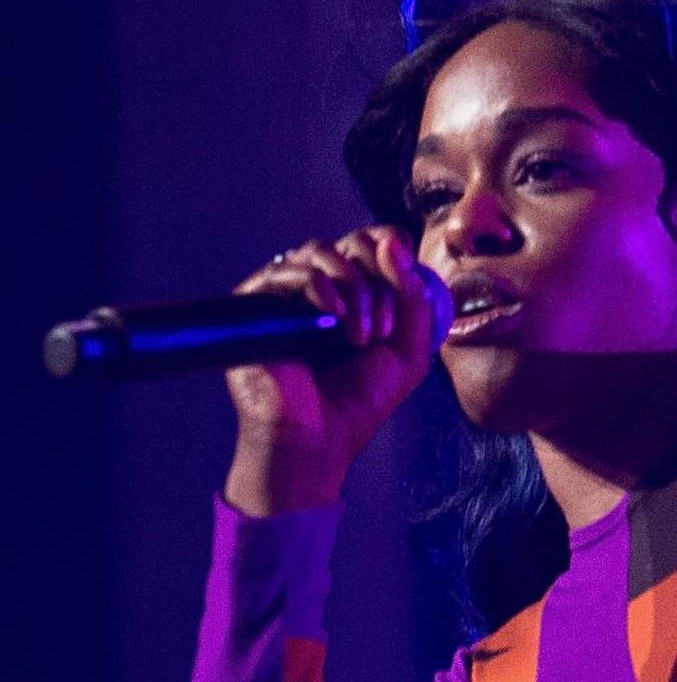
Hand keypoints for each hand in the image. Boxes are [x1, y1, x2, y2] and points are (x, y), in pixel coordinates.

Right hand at [222, 225, 445, 511]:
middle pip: (351, 243)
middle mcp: (320, 289)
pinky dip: (320, 285)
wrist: (317, 438)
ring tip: (362, 335)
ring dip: (354, 286)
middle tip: (385, 328)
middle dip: (378, 278)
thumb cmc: (359, 402)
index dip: (392, 249)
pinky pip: (287, 270)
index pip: (374, 246)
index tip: (408, 281)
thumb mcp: (408, 352)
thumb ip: (415, 300)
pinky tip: (334, 314)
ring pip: (320, 251)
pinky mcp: (256, 304)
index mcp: (356, 295)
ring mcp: (287, 294)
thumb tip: (393, 243)